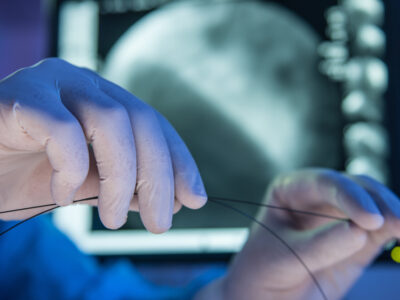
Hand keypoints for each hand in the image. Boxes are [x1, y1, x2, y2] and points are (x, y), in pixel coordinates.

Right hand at [0, 58, 206, 231]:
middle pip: (142, 121)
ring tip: (111, 218)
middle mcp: (85, 84)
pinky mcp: (21, 96)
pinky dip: (71, 168)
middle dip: (158, 176)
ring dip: (121, 177)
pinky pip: (62, 129)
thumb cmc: (26, 175)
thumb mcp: (90, 186)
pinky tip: (62, 197)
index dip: (179, 162)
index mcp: (105, 100)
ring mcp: (54, 82)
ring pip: (111, 121)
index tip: (194, 198)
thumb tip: (175, 199)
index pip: (155, 126)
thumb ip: (129, 186)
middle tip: (160, 223)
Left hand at [195, 169, 399, 299]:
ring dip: (392, 213)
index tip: (369, 218)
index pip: (323, 183)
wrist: (263, 297)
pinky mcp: (356, 238)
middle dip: (378, 202)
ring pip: (372, 204)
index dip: (350, 196)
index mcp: (290, 189)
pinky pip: (380, 230)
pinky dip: (395, 230)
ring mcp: (337, 216)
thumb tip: (358, 231)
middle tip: (397, 222)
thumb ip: (320, 246)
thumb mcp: (283, 259)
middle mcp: (315, 197)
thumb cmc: (261, 271)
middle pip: (354, 187)